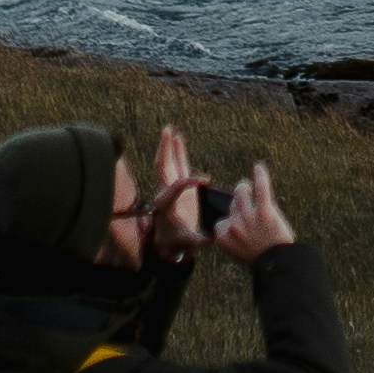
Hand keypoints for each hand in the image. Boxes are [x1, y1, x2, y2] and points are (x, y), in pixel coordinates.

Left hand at [140, 121, 205, 264]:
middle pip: (163, 167)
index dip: (191, 180)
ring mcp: (171, 187)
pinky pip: (176, 165)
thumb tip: (211, 238)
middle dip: (165, 150)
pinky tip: (178, 138)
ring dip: (169, 147)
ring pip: (168, 163)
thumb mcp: (188, 242)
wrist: (168, 241)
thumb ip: (198, 240)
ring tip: (170, 130)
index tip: (207, 179)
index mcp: (167, 204)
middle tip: (166, 131)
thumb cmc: (177, 241)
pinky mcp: (177, 185)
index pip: (176, 185)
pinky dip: (177, 152)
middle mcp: (165, 192)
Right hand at [213, 162, 294, 264]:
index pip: (221, 221)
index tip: (241, 229)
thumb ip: (232, 232)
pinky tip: (259, 167)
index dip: (232, 222)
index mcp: (223, 237)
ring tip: (249, 188)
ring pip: (242, 191)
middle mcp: (234, 226)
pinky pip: (260, 188)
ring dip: (245, 188)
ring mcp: (248, 217)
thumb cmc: (259, 255)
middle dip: (240, 205)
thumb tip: (231, 208)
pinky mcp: (265, 211)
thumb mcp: (237, 249)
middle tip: (250, 210)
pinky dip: (260, 175)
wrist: (278, 264)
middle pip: (233, 204)